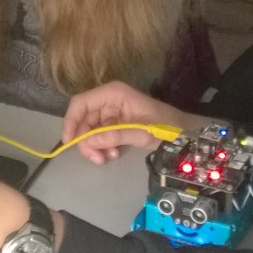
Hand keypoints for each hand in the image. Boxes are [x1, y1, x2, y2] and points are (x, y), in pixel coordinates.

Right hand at [61, 81, 195, 164]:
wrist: (183, 132)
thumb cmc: (166, 126)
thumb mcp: (141, 131)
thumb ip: (115, 135)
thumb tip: (88, 141)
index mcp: (113, 93)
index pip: (81, 103)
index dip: (71, 121)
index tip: (69, 142)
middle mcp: (108, 101)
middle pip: (83, 120)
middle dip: (86, 140)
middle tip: (95, 158)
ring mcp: (111, 113)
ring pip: (89, 130)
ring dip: (94, 146)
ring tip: (108, 157)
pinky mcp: (115, 124)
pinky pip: (100, 136)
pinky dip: (102, 147)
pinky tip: (113, 154)